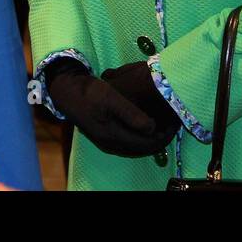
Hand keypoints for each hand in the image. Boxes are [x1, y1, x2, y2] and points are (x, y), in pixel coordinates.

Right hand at [46, 59, 178, 157]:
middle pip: (142, 149)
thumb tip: (152, 128)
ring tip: (163, 125)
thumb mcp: (111, 98)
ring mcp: (106, 142)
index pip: (146, 144)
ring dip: (150, 139)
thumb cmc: (89, 92)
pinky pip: (128, 142)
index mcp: (114, 136)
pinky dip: (140, 137)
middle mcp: (111, 144)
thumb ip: (131, 115)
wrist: (67, 92)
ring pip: (136, 147)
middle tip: (173, 125)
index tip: (175, 124)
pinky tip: (145, 126)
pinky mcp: (103, 136)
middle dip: (160, 139)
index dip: (163, 136)